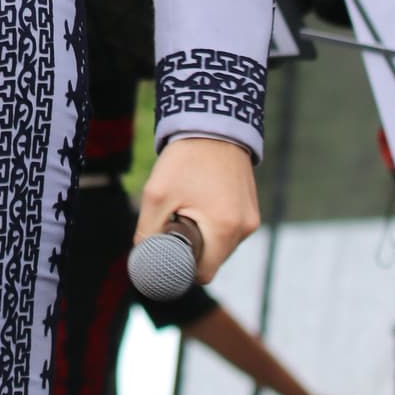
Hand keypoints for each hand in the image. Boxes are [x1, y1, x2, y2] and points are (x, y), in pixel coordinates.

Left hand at [134, 136, 258, 283]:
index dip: (180, 270)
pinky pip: (228, 229)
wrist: (212, 121)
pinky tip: (199, 202)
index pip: (203, 273)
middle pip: (212, 260)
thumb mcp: (156, 195)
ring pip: (220, 245)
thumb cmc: (184, 158)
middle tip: (171, 226)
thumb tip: (143, 259)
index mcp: (225, 230)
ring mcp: (251, 218)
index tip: (165, 256)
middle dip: (190, 250)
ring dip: (202, 236)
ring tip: (186, 208)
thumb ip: (148, 232)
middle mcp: (245, 228)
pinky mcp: (251, 207)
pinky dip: (212, 224)